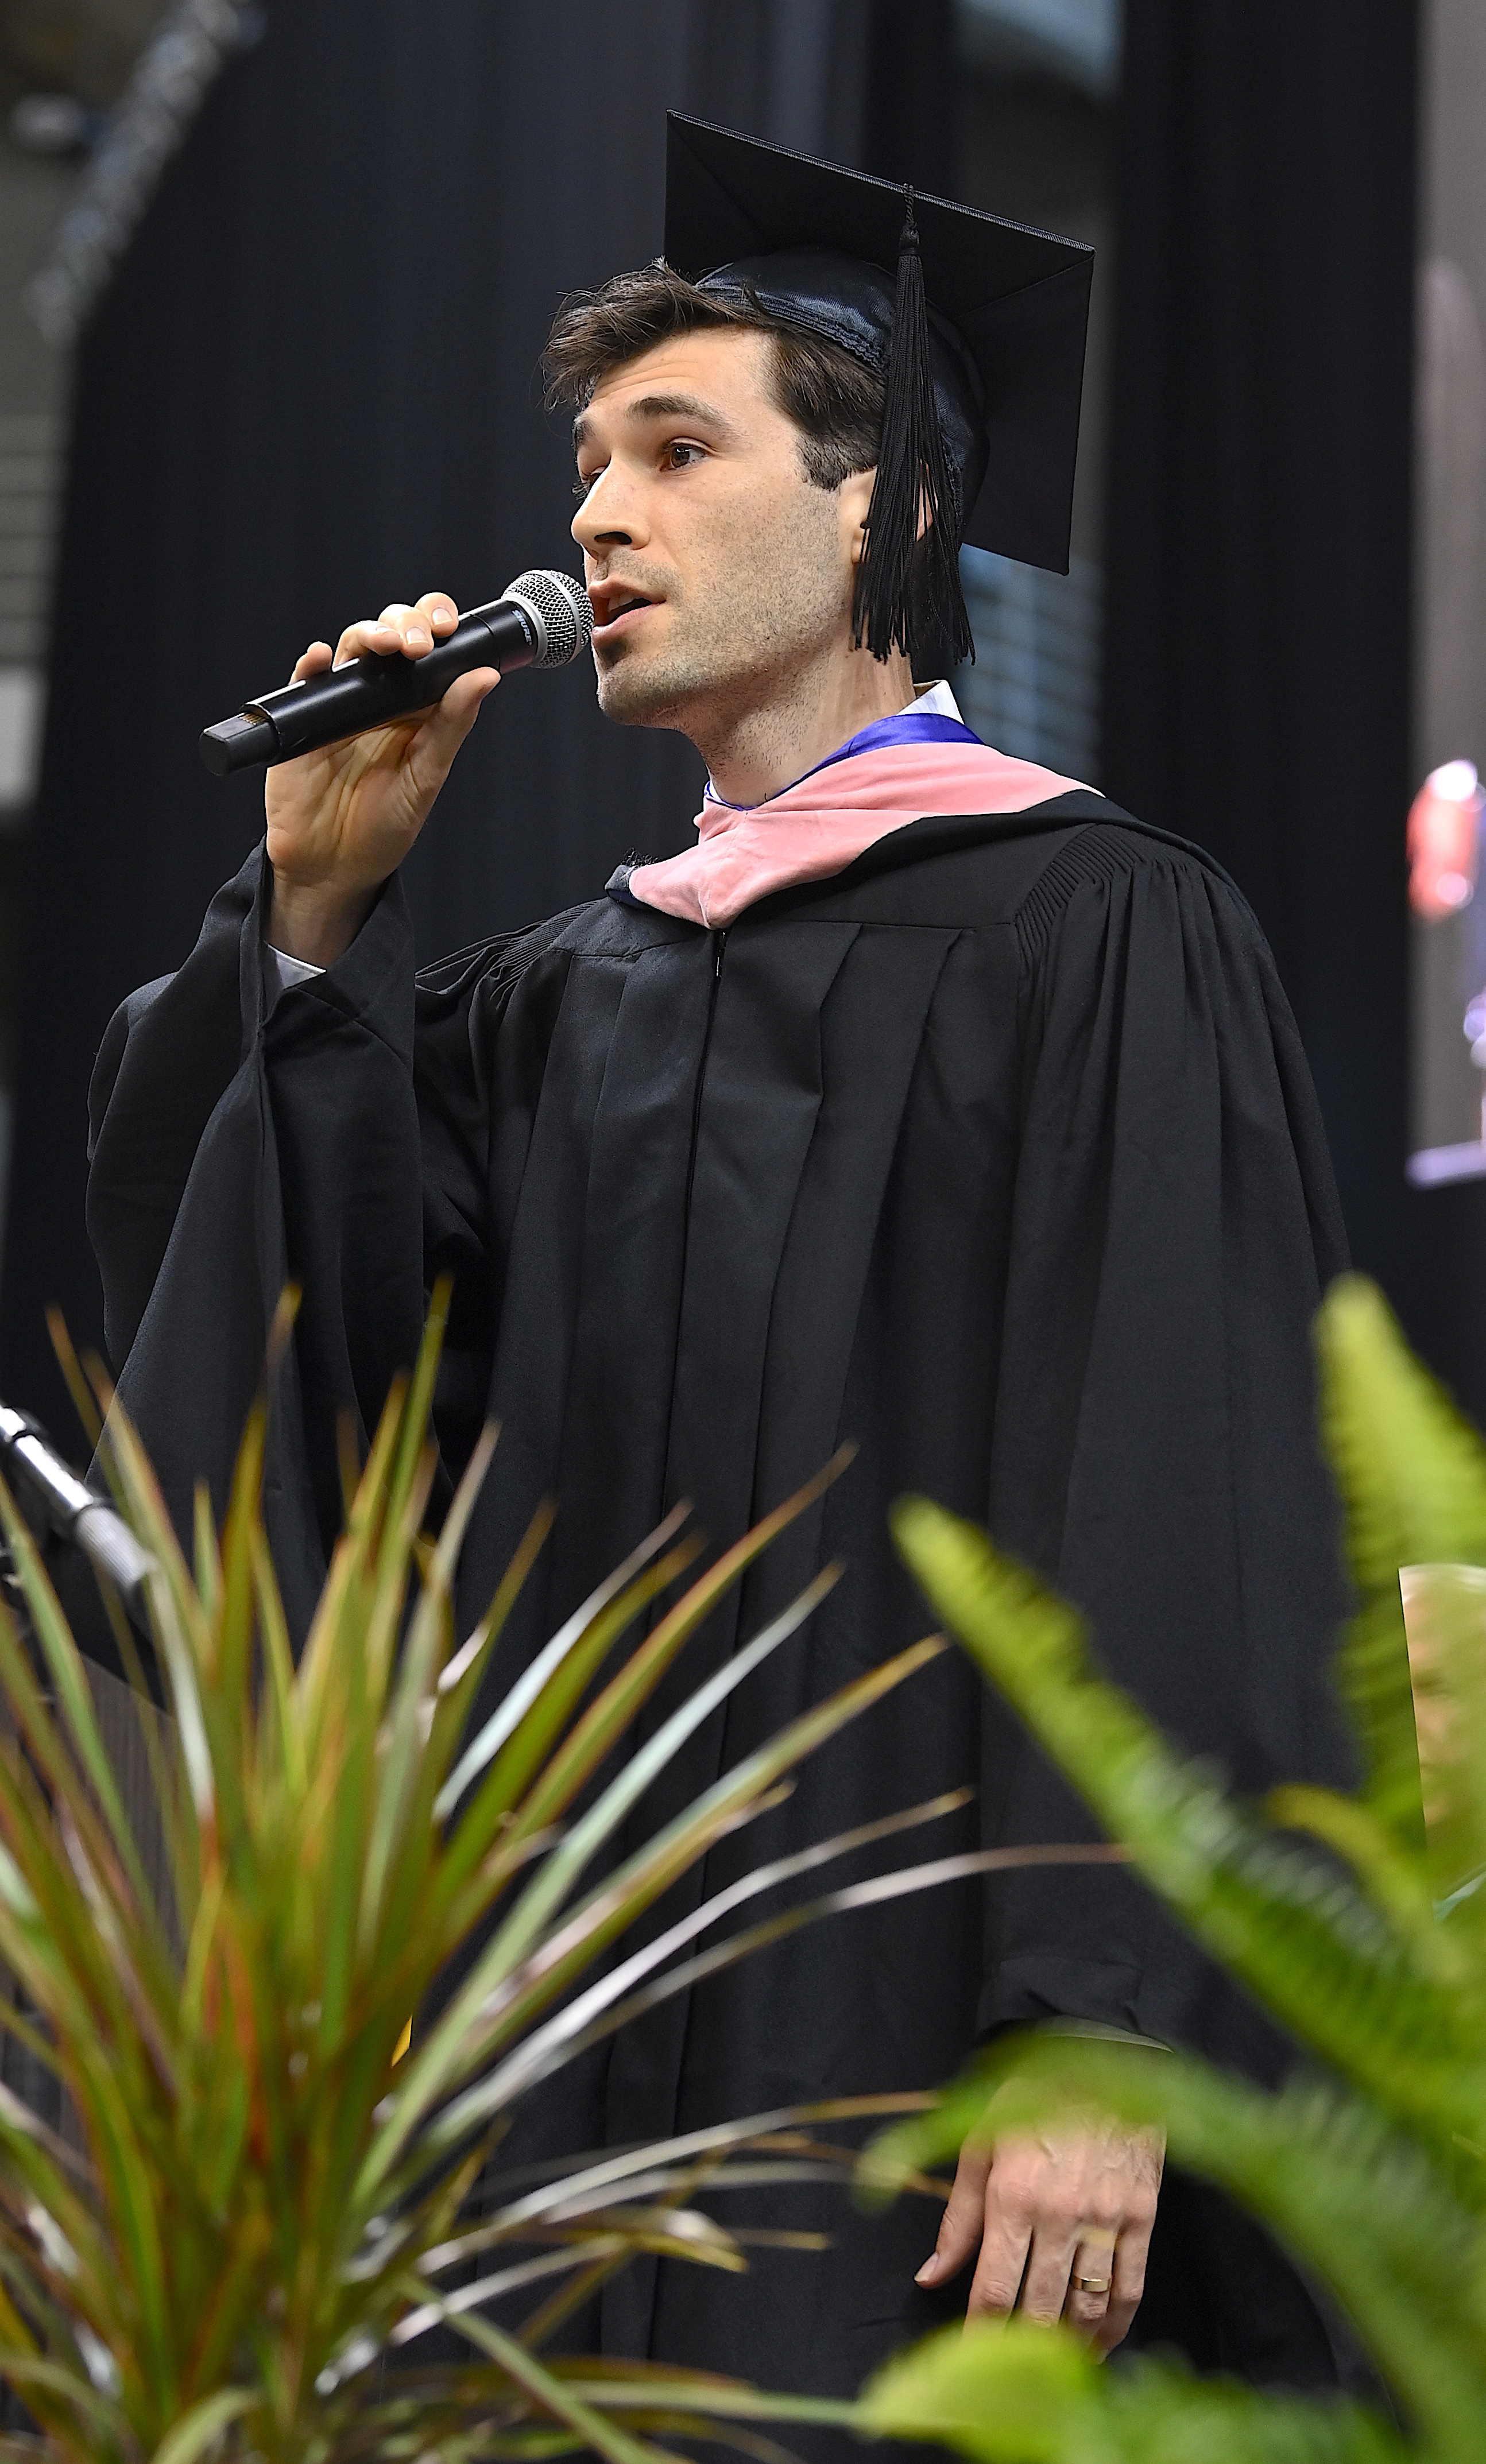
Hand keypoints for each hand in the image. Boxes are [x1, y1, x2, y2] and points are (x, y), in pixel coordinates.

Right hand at [264, 591, 498, 964]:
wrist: (335, 866)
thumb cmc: (385, 826)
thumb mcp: (427, 777)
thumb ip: (452, 724)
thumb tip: (485, 676)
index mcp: (418, 705)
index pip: (431, 647)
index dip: (437, 623)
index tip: (448, 628)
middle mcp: (380, 696)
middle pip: (391, 634)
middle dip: (405, 625)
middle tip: (417, 645)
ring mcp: (340, 702)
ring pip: (351, 647)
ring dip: (368, 635)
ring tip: (385, 646)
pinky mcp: (303, 718)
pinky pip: (304, 681)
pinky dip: (310, 665)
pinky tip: (318, 659)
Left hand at [915, 2086, 1163, 2355]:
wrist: (1101, 2053)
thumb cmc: (1031, 2095)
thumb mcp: (980, 2144)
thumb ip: (956, 2218)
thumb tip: (930, 2277)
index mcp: (1013, 2196)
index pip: (993, 2292)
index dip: (980, 2339)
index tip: (971, 2367)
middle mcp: (1060, 2214)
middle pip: (1042, 2312)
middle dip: (1025, 2354)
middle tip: (1013, 2377)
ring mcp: (1107, 2217)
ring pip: (1089, 2310)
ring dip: (1071, 2350)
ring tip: (1056, 2370)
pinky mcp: (1142, 2216)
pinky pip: (1131, 2288)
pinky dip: (1116, 2326)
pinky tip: (1101, 2343)